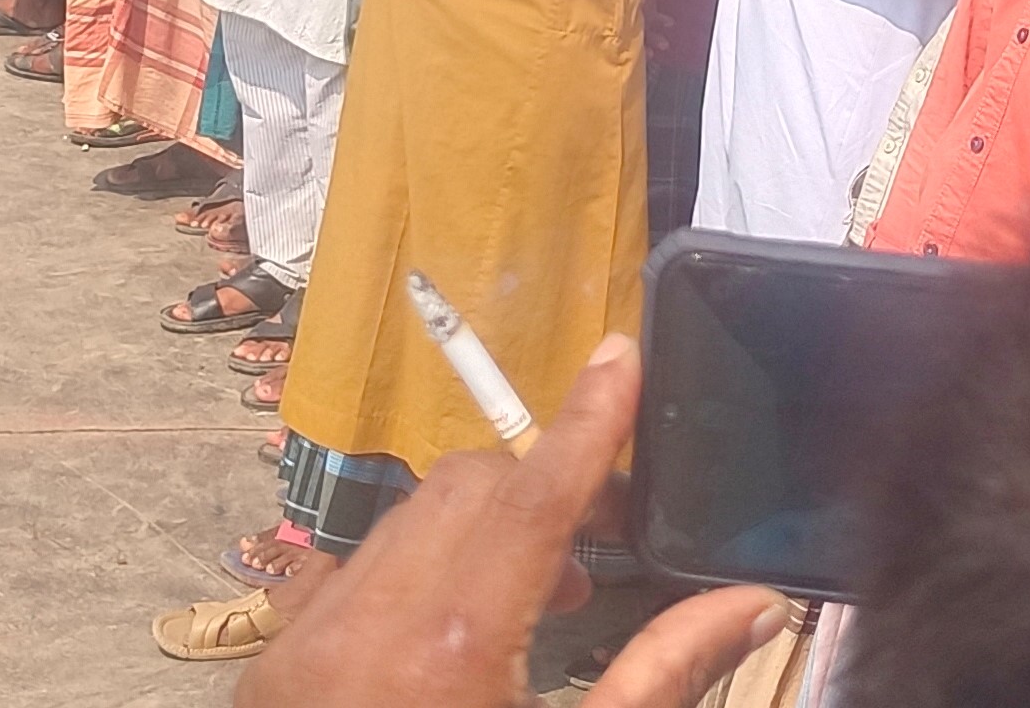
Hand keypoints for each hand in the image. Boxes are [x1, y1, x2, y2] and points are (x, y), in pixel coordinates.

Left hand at [234, 337, 791, 707]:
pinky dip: (412, 574)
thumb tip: (754, 603)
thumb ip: (663, 674)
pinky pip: (350, 573)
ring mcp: (309, 636)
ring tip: (538, 602)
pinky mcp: (275, 661)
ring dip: (478, 532)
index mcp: (458, 646)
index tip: (623, 356)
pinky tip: (452, 636)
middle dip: (542, 491)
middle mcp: (372, 617)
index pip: (537, 496)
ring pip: (403, 524)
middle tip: (606, 541)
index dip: (590, 424)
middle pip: (469, 490)